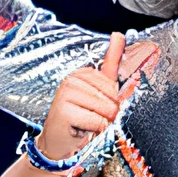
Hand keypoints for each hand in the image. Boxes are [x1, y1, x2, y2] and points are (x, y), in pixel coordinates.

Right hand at [34, 33, 156, 161]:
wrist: (58, 141)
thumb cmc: (79, 117)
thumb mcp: (97, 89)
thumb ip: (110, 63)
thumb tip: (119, 34)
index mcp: (80, 73)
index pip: (112, 82)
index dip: (111, 99)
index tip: (95, 104)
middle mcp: (71, 80)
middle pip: (112, 97)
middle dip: (107, 112)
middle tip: (90, 116)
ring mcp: (65, 95)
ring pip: (106, 110)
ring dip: (100, 122)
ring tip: (85, 123)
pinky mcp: (64, 112)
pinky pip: (97, 122)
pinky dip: (94, 131)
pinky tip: (80, 129)